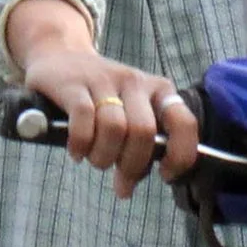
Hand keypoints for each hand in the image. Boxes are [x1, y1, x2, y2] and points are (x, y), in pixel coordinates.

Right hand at [19, 44, 199, 196]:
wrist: (62, 56)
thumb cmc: (101, 97)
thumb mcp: (127, 117)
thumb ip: (134, 150)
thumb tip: (125, 190)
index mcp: (158, 90)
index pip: (184, 122)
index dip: (180, 154)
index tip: (165, 174)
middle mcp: (135, 82)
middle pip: (144, 132)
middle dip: (131, 164)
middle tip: (117, 173)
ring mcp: (104, 80)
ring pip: (114, 129)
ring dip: (103, 157)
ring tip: (94, 158)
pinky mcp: (74, 84)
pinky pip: (84, 121)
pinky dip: (81, 145)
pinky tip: (76, 151)